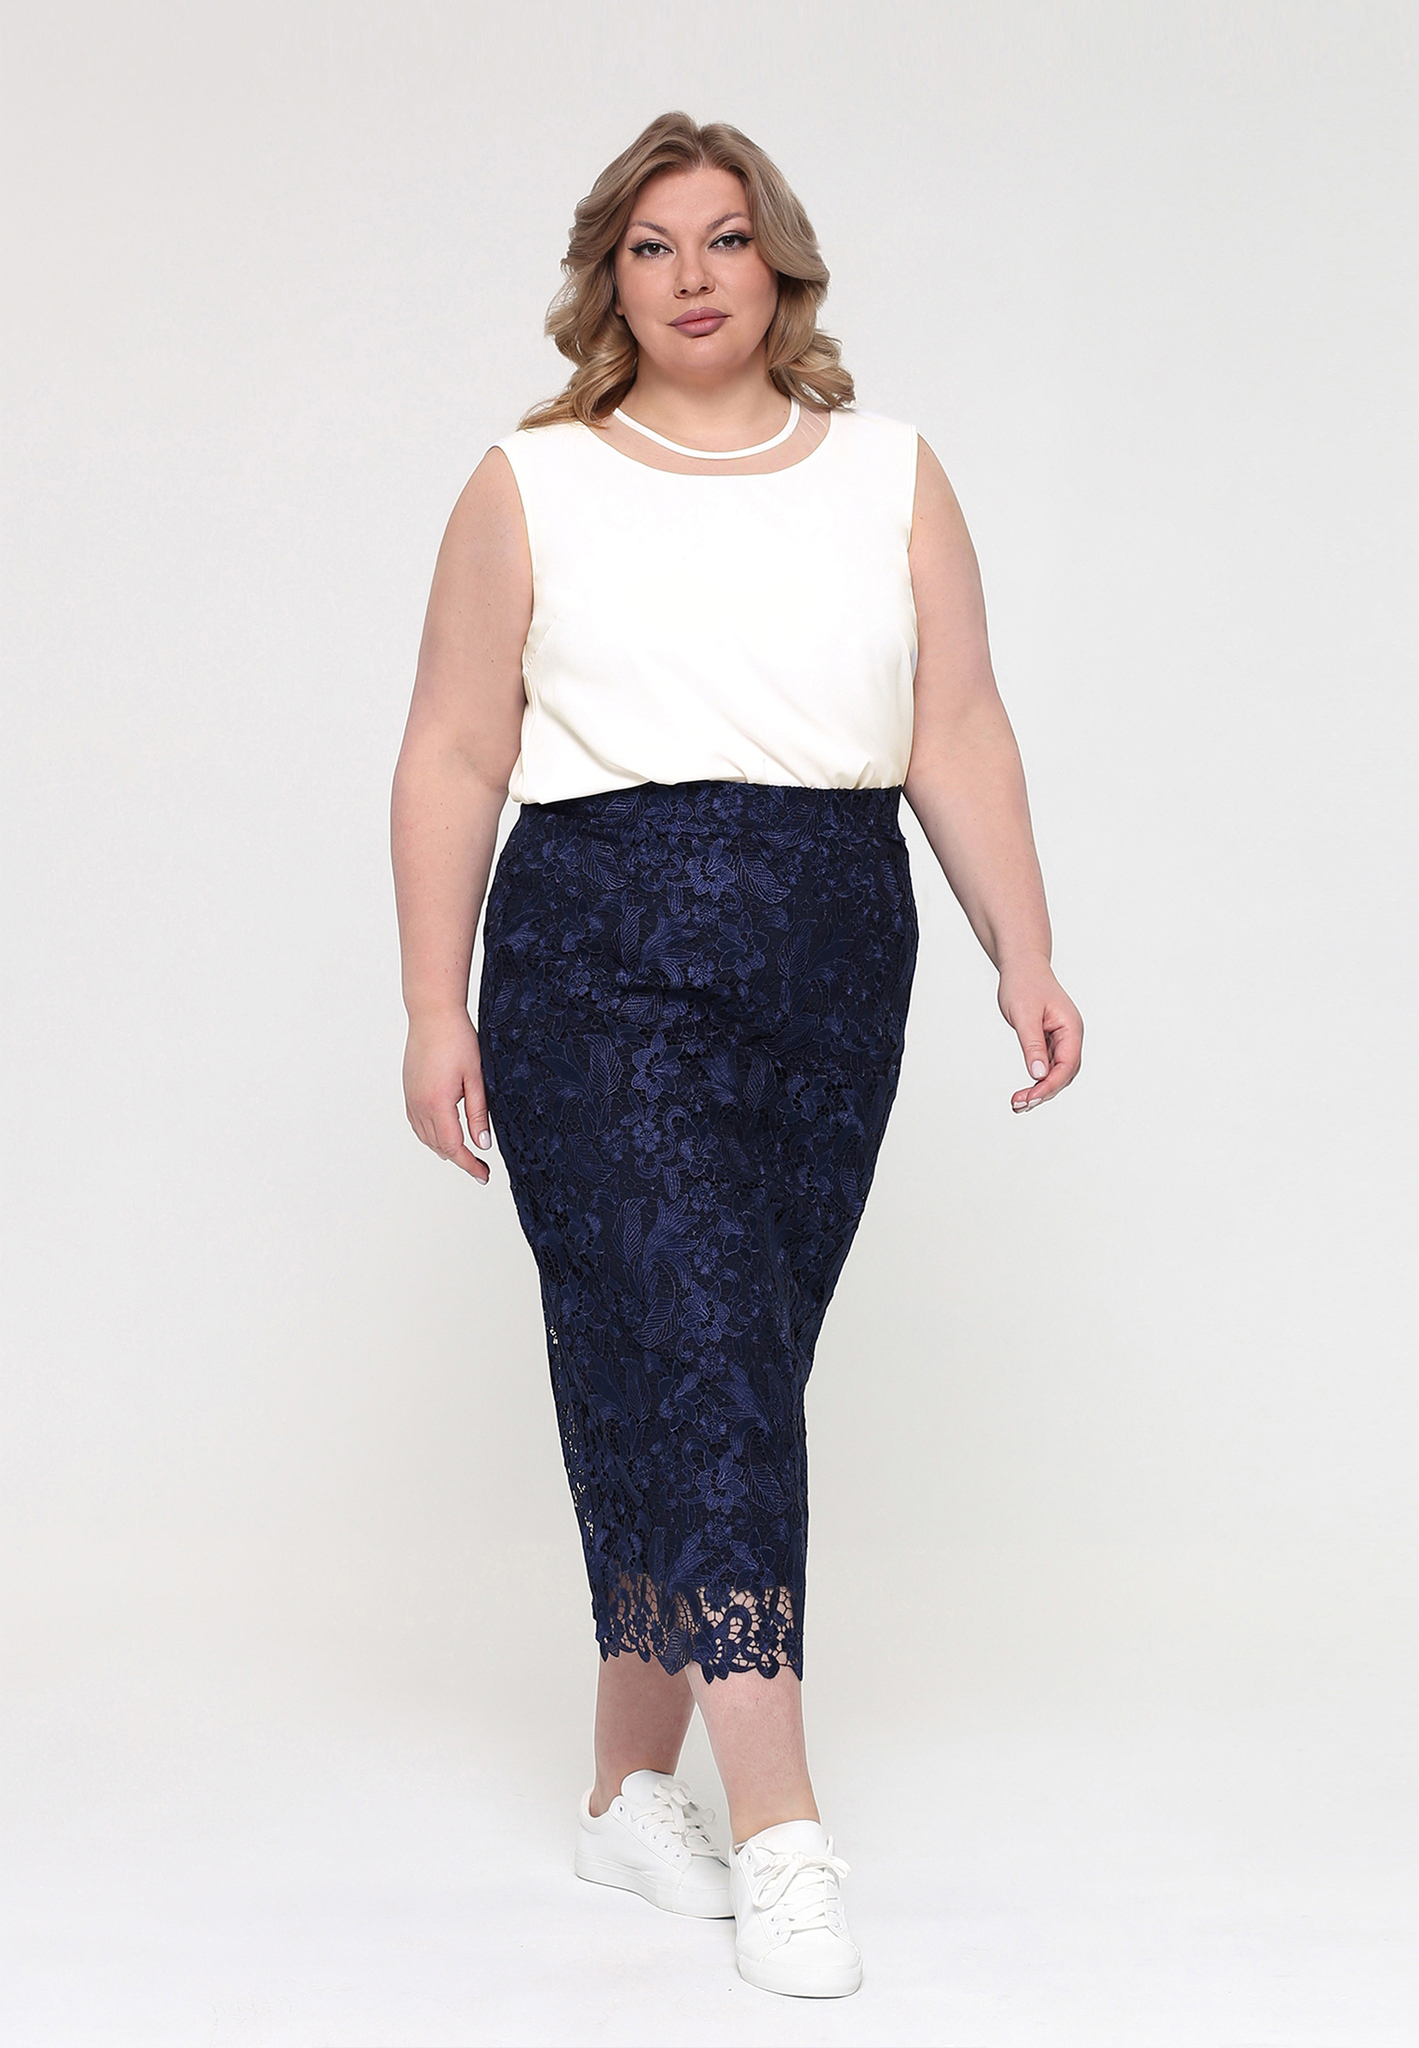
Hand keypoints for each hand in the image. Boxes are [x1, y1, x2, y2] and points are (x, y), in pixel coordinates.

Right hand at [402, 1009, 492, 1181]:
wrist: (432, 1015)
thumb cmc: (457, 1040)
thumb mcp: (476, 1078)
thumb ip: (478, 1114)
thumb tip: (482, 1144)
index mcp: (438, 1104)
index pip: (454, 1147)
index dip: (470, 1165)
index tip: (484, 1175)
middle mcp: (419, 1105)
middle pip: (439, 1146)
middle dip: (460, 1160)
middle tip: (481, 1167)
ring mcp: (411, 1099)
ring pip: (426, 1138)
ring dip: (444, 1149)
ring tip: (465, 1155)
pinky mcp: (408, 1092)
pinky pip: (417, 1124)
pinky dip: (430, 1136)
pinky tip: (443, 1135)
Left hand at [997, 959, 1082, 1112]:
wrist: (1022, 966)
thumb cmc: (1024, 984)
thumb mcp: (1024, 1016)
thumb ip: (1032, 1045)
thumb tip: (1039, 1074)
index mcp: (1071, 1028)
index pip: (1067, 1064)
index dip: (1049, 1084)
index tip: (1030, 1098)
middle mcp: (1070, 1035)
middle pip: (1064, 1073)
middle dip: (1044, 1091)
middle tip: (1019, 1104)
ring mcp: (1062, 1038)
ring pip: (1056, 1072)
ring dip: (1040, 1089)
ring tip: (1018, 1102)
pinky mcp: (1050, 1040)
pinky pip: (1048, 1065)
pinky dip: (1037, 1078)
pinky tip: (1024, 1090)